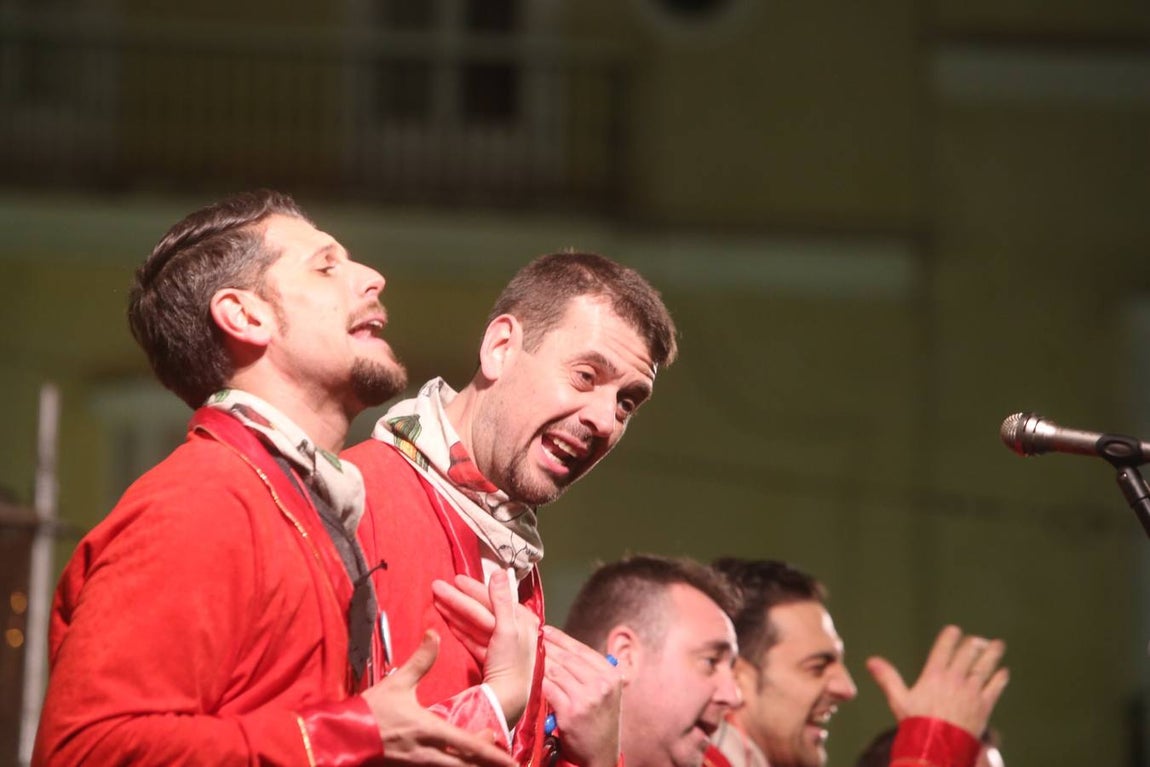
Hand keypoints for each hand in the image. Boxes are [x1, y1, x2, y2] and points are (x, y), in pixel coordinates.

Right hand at [361, 630, 516, 766]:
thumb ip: (420, 660)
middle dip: (487, 764)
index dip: (492, 752)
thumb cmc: (370, 712)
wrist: (341, 736)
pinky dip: (453, 765)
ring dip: (470, 766)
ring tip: (486, 762)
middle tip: (506, 762)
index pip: (469, 745)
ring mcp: (419, 764)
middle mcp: (429, 753)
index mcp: (430, 731)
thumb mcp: (397, 683)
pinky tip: (457, 760)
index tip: (511, 759)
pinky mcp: (410, 766)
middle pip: (466, 766)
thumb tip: (435, 635)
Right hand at [432, 570, 539, 727]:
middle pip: (482, 610)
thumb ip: (502, 601)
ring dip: (455, 611)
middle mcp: (514, 630)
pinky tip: (446, 620)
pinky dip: (459, 629)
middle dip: (458, 599)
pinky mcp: (489, 658)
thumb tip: (499, 572)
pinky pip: (472, 638)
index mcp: (523, 621)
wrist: (506, 701)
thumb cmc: (511, 665)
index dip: (474, 589)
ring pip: (474, 623)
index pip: (494, 599)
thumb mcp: (508, 629)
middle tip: (436, 587)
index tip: (455, 580)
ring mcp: (501, 645)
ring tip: (436, 601)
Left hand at [541, 625, 621, 766]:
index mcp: (611, 676)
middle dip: (547, 647)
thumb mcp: (606, 694)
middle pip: (567, 658)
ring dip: (539, 662)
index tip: (546, 630)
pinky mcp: (571, 711)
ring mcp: (587, 698)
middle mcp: (602, 684)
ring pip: (555, 671)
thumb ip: (591, 672)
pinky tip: (528, 676)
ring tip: (526, 655)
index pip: (582, 649)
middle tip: (531, 637)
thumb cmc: (599, 723)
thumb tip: (565, 648)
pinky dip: (537, 681)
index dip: (562, 638)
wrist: (601, 756)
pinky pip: (548, 689)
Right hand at [865, 624, 1008, 737]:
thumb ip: (888, 678)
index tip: (955, 630)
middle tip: (977, 640)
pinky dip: (1000, 678)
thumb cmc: (917, 724)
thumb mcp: (899, 700)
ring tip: (997, 645)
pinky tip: (1003, 671)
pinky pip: (995, 687)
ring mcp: (971, 691)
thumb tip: (871, 661)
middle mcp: (955, 679)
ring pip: (984, 666)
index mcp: (934, 675)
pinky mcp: (984, 705)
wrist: (939, 747)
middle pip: (968, 653)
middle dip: (973, 643)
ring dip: (992, 654)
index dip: (951, 636)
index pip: (944, 647)